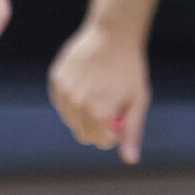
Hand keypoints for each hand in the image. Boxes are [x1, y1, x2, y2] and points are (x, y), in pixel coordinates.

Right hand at [49, 20, 152, 162]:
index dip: (113, 132)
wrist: (113, 34)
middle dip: (98, 125)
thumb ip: (132, 133)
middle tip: (110, 103)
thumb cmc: (129, 69)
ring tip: (99, 89)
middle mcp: (77, 105)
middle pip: (83, 134)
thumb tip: (130, 160)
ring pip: (71, 119)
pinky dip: (73, 99)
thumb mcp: (138, 101)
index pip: (100, 141)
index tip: (120, 117)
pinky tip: (86, 82)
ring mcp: (64, 92)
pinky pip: (62, 102)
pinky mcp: (55, 80)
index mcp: (98, 113)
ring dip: (84, 113)